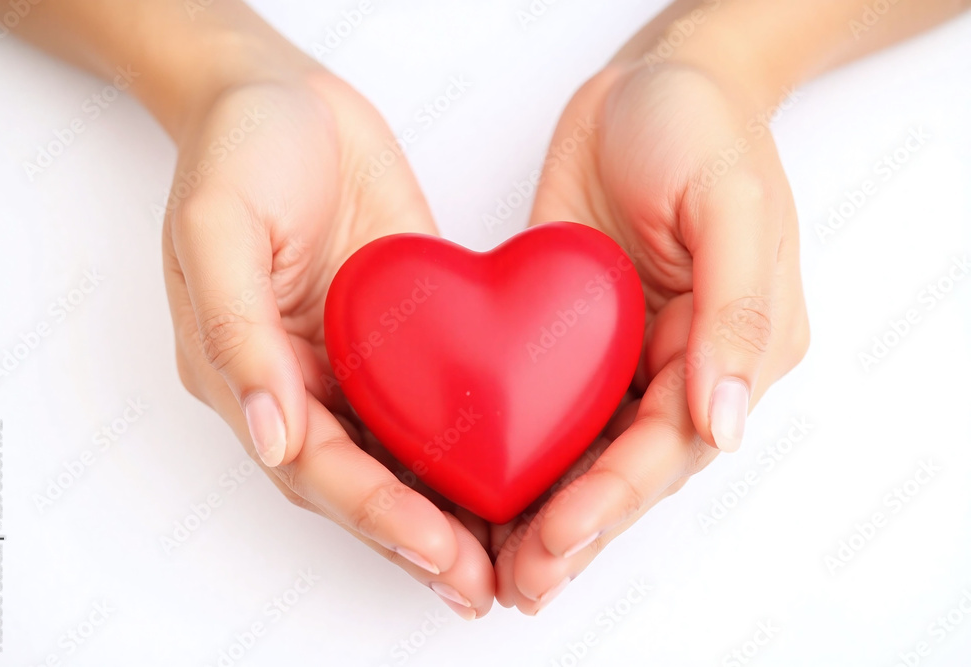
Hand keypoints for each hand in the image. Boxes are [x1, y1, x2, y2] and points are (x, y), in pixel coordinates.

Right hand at [161, 54, 492, 618]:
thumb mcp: (218, 227)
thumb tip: (269, 436)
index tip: (439, 552)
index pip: (314, 465)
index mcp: (245, 370)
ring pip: (401, 453)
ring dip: (447, 508)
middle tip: (482, 585)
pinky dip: (467, 441)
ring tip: (504, 559)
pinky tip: (510, 471)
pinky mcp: (398, 326)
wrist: (283, 90)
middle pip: (360, 478)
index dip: (376, 514)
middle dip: (420, 536)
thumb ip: (237, 333)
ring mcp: (352, 355)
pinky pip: (434, 395)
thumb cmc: (237, 147)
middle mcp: (301, 378)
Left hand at [493, 61, 809, 612]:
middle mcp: (682, 363)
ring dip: (544, 509)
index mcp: (735, 346)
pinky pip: (550, 404)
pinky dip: (523, 451)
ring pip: (586, 450)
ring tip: (495, 566)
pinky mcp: (578, 332)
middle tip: (517, 584)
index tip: (554, 545)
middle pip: (627, 467)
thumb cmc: (700, 126)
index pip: (669, 445)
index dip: (611, 501)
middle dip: (575, 529)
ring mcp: (627, 351)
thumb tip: (725, 423)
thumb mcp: (732, 203)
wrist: (648, 80)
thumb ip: (735, 313)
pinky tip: (481, 487)